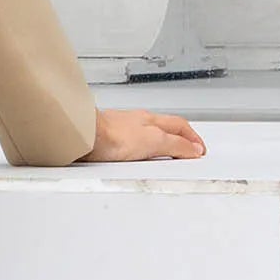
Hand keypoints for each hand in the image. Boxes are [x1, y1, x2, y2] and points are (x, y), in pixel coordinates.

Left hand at [75, 107, 206, 161]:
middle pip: (164, 129)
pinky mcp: (105, 141)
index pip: (180, 126)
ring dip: (159, 145)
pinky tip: (135, 159)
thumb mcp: (153, 141)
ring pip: (146, 136)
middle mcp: (136, 122)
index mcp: (151, 120)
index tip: (200, 149)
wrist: (80, 136)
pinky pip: (128, 146)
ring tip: (165, 156)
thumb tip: (193, 149)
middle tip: (187, 150)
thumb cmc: (110, 134)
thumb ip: (175, 145)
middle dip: (178, 139)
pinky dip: (139, 152)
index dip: (193, 138)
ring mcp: (119, 130)